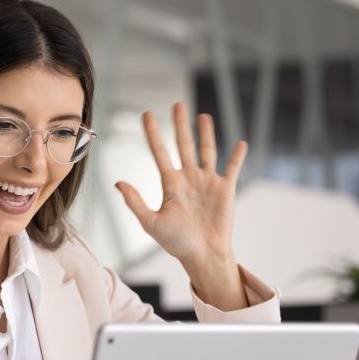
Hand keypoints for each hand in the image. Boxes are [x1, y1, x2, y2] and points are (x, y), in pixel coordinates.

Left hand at [116, 102, 248, 308]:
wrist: (202, 255)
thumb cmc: (176, 242)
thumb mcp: (151, 222)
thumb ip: (135, 202)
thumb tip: (118, 183)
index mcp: (170, 184)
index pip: (159, 152)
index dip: (153, 133)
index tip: (147, 115)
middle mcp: (188, 178)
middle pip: (183, 145)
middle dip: (180, 125)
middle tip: (177, 104)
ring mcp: (207, 182)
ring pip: (207, 151)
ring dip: (206, 133)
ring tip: (203, 115)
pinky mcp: (225, 189)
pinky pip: (232, 169)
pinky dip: (237, 156)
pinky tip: (240, 142)